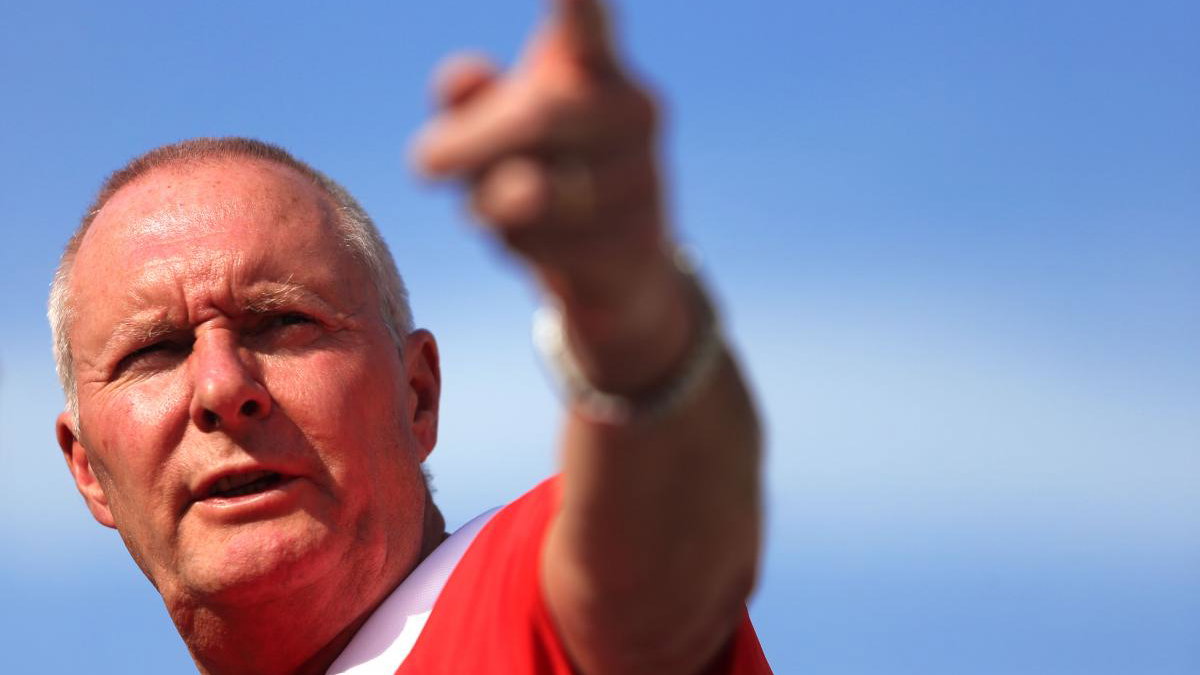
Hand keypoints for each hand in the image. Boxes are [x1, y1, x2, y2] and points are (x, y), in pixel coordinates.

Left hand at [412, 0, 676, 335]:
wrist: (617, 259)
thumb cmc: (542, 165)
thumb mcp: (495, 125)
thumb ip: (472, 98)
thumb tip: (462, 79)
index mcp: (597, 64)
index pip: (589, 21)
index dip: (577, 0)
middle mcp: (635, 110)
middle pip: (541, 115)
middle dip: (473, 142)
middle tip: (423, 164)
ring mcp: (644, 177)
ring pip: (539, 191)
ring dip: (489, 204)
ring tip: (485, 206)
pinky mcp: (638, 241)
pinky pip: (552, 247)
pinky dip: (519, 247)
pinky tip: (531, 242)